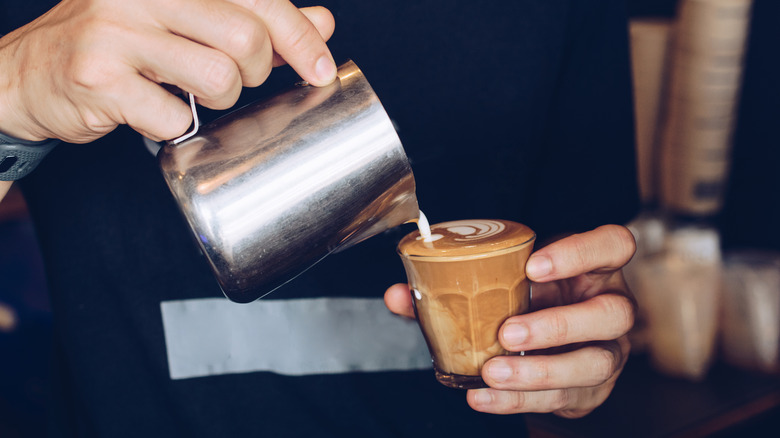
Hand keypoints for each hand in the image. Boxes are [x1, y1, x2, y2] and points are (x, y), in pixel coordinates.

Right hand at [0, 0, 335, 142]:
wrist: (31, 73)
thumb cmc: (119, 44)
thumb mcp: (188, 21)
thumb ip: (254, 20)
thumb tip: (321, 23)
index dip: (299, 35)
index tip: (321, 68)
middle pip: (246, 39)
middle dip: (254, 73)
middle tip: (232, 80)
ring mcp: (117, 31)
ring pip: (219, 79)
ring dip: (217, 101)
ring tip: (187, 93)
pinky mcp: (99, 77)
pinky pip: (175, 118)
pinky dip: (174, 127)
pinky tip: (152, 112)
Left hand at [385, 224, 636, 417]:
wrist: (544, 339)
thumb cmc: (523, 297)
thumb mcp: (499, 280)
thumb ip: (452, 285)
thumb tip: (398, 296)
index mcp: (593, 266)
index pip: (613, 245)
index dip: (580, 253)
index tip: (534, 264)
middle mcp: (609, 306)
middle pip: (613, 313)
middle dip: (559, 325)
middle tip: (508, 332)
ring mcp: (606, 350)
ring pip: (596, 363)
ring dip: (541, 371)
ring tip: (493, 372)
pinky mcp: (590, 389)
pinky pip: (564, 399)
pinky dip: (519, 401)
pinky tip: (484, 397)